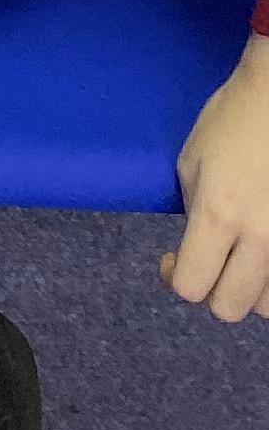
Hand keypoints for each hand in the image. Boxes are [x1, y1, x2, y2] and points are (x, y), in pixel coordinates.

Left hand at [166, 34, 268, 322]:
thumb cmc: (230, 121)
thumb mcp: (190, 165)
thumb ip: (194, 215)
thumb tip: (201, 250)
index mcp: (218, 214)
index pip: (191, 287)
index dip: (174, 276)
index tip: (171, 257)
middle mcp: (261, 236)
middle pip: (230, 308)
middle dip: (211, 290)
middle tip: (207, 261)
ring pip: (268, 306)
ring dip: (249, 289)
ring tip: (241, 258)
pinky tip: (261, 252)